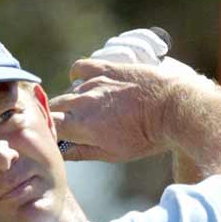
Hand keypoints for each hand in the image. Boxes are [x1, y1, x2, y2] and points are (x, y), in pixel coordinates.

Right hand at [51, 57, 210, 162]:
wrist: (173, 109)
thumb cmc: (147, 138)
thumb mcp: (113, 154)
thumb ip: (82, 152)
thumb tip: (62, 154)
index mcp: (82, 126)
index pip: (49, 127)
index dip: (47, 133)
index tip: (52, 140)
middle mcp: (83, 102)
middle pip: (54, 108)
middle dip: (55, 118)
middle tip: (64, 127)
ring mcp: (94, 82)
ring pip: (69, 92)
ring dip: (70, 102)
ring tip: (82, 111)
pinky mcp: (107, 67)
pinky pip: (80, 67)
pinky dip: (76, 75)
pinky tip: (81, 82)